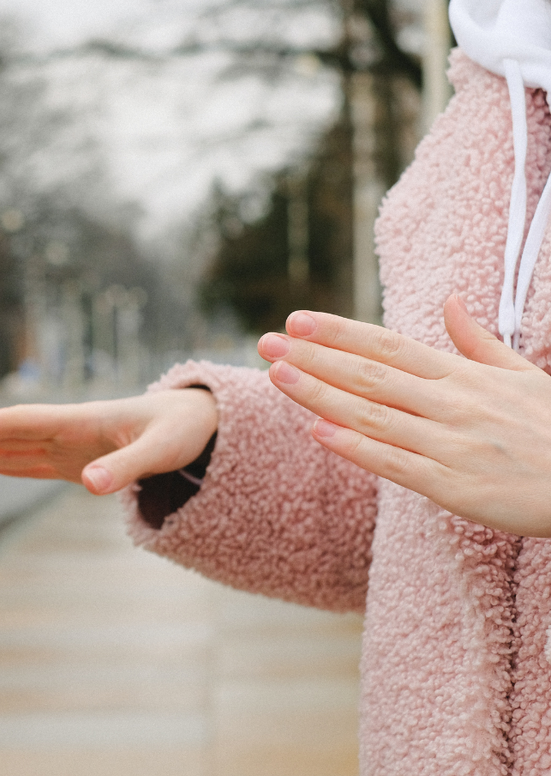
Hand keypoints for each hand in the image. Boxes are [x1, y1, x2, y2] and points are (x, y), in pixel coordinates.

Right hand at [0, 388, 217, 493]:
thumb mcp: (161, 451)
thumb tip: (88, 484)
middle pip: (1, 434)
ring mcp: (66, 445)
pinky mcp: (74, 460)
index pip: (15, 425)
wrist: (201, 421)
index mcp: (78, 422)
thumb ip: (125, 467)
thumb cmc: (183, 430)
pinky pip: (25, 461)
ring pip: (7, 447)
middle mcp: (65, 431)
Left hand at [258, 295, 550, 535]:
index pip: (388, 346)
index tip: (297, 320)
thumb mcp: (523, 375)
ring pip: (374, 415)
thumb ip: (478, 342)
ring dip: (321, 395)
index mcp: (464, 377)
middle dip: (314, 357)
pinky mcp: (457, 488)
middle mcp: (453, 405)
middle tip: (266, 343)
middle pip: (370, 375)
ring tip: (278, 375)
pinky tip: (318, 432)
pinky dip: (357, 447)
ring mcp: (453, 445)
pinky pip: (397, 465)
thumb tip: (449, 302)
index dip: (340, 333)